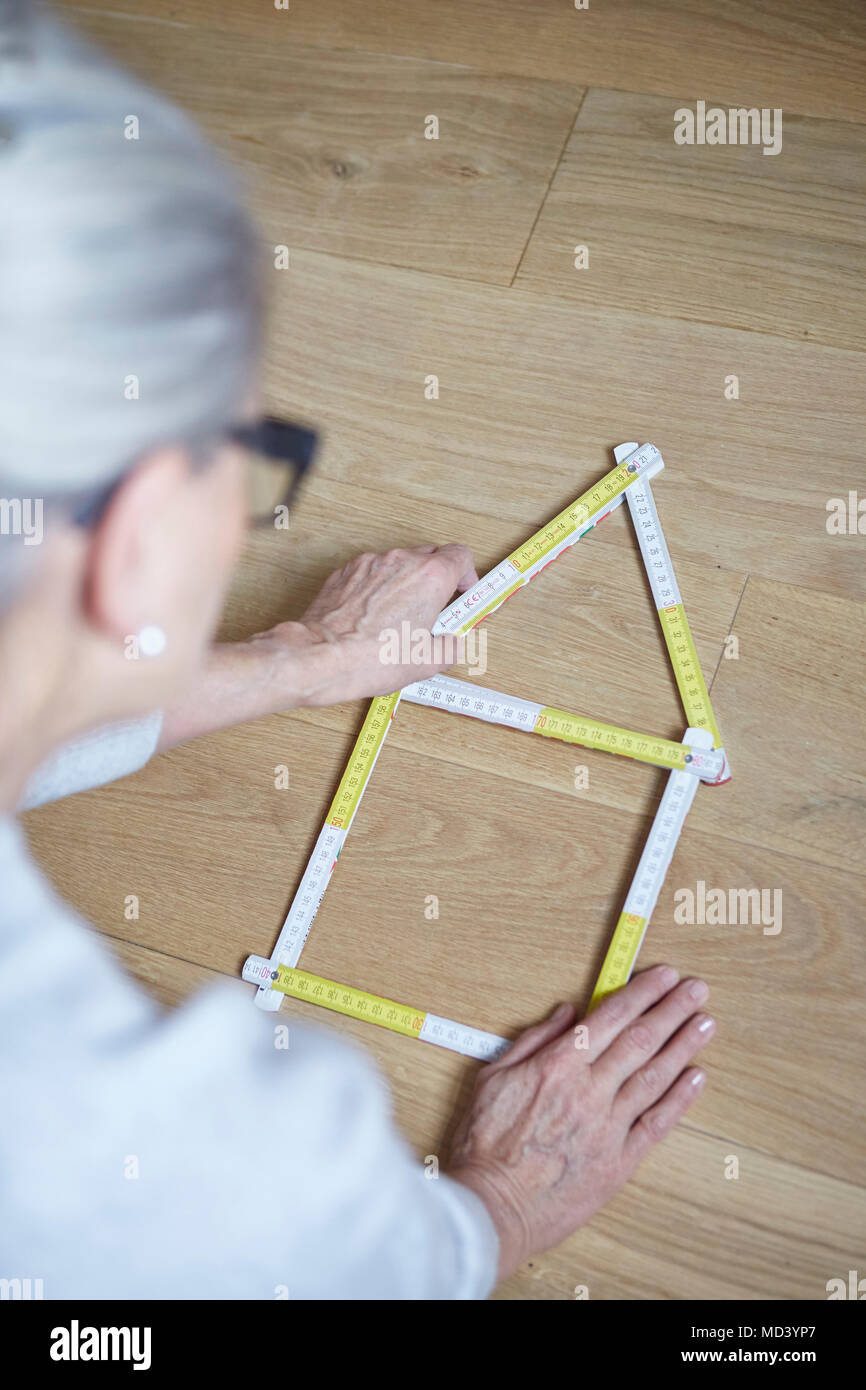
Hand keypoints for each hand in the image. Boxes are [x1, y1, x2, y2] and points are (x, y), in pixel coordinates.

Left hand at [295, 543, 478, 702]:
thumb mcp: (428, 662)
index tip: (463, 591)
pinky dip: (378, 588)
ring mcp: (371, 563)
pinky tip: (373, 615)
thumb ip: (450, 646)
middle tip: (434, 609)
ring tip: (398, 617)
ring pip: (399, 564)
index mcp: (430, 577)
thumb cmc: (371, 658)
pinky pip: (372, 572)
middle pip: (431, 556)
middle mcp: (401, 561)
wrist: (323, 657)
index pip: (461, 557)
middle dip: (437, 580)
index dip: (467, 575)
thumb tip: (451, 643)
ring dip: (406, 583)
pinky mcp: (347, 571)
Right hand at [448, 965, 714, 1280]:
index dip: (642, 993)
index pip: (610, 1017)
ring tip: (706, 1024)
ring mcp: (608, 1127)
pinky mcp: (619, 1162)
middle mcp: (589, 1090)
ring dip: (684, 1047)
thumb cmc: (485, 1145)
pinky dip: (679, 1099)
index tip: (663, 977)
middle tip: (697, 990)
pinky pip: (656, 1124)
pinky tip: (696, 1077)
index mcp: (558, 1065)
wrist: (492, 1208)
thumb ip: (533, 1040)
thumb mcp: (493, 1078)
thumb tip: (567, 1012)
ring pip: (655, 1077)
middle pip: (640, 1040)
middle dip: (672, 1010)